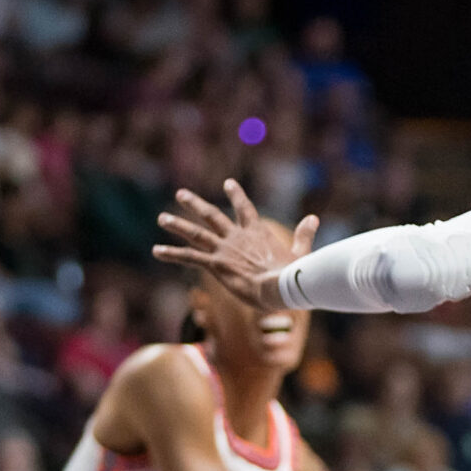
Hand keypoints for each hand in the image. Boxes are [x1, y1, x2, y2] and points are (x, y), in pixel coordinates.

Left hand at [153, 180, 315, 310]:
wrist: (280, 287)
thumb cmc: (294, 275)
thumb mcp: (301, 252)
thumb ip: (304, 234)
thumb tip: (313, 218)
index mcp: (257, 232)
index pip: (244, 208)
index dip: (235, 194)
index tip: (227, 183)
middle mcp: (237, 236)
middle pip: (212, 216)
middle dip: (195, 204)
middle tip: (182, 194)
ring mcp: (224, 249)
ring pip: (196, 233)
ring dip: (177, 224)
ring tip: (162, 218)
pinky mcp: (215, 265)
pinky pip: (189, 258)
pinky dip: (171, 254)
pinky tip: (156, 251)